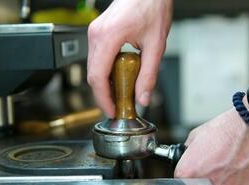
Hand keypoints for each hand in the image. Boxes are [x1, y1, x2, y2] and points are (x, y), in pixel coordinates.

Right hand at [87, 0, 172, 117]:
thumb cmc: (152, 6)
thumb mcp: (156, 45)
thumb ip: (149, 74)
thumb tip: (143, 97)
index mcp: (109, 37)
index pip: (98, 76)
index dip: (103, 98)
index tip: (112, 111)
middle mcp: (96, 34)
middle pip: (92, 74)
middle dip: (104, 94)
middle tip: (118, 106)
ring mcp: (94, 32)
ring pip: (93, 67)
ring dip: (104, 83)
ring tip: (120, 94)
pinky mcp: (97, 32)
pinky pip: (96, 58)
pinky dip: (105, 71)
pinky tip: (118, 77)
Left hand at [175, 75, 248, 184]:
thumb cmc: (228, 129)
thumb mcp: (196, 135)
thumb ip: (188, 151)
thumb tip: (187, 155)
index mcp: (188, 171)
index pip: (183, 184)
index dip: (194, 177)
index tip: (201, 173)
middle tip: (219, 172)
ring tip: (232, 173)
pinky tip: (244, 176)